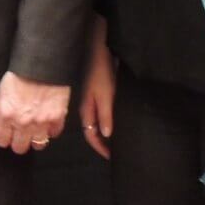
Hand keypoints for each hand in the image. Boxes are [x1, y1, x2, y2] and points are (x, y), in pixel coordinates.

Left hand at [0, 72, 68, 154]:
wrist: (42, 63)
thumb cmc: (21, 74)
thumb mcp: (0, 92)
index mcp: (6, 115)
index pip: (1, 141)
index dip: (3, 136)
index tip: (7, 132)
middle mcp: (23, 122)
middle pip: (19, 148)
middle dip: (18, 140)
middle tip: (21, 130)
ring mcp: (41, 122)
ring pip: (37, 145)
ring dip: (36, 138)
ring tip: (35, 128)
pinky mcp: (57, 118)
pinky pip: (54, 134)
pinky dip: (51, 129)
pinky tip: (47, 121)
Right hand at [78, 26, 114, 159]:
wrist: (96, 47)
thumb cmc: (101, 71)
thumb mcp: (106, 94)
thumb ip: (105, 115)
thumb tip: (106, 135)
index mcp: (86, 109)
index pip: (91, 135)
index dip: (100, 148)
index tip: (112, 158)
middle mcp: (86, 106)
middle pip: (92, 129)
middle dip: (102, 142)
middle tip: (116, 151)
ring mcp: (90, 98)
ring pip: (95, 120)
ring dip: (104, 131)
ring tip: (117, 138)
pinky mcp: (96, 90)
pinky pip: (99, 110)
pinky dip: (106, 119)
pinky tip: (115, 118)